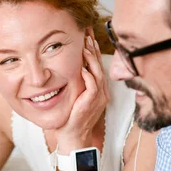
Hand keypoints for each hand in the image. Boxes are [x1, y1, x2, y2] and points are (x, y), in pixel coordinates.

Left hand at [56, 35, 109, 150]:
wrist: (73, 136)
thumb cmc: (71, 118)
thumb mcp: (74, 97)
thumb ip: (75, 84)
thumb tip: (68, 69)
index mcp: (98, 90)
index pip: (96, 66)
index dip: (93, 51)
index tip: (88, 37)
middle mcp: (101, 92)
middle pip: (99, 65)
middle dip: (94, 49)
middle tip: (88, 34)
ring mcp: (99, 97)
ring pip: (98, 73)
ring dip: (92, 59)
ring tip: (86, 46)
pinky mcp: (93, 102)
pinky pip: (93, 86)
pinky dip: (88, 76)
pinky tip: (83, 67)